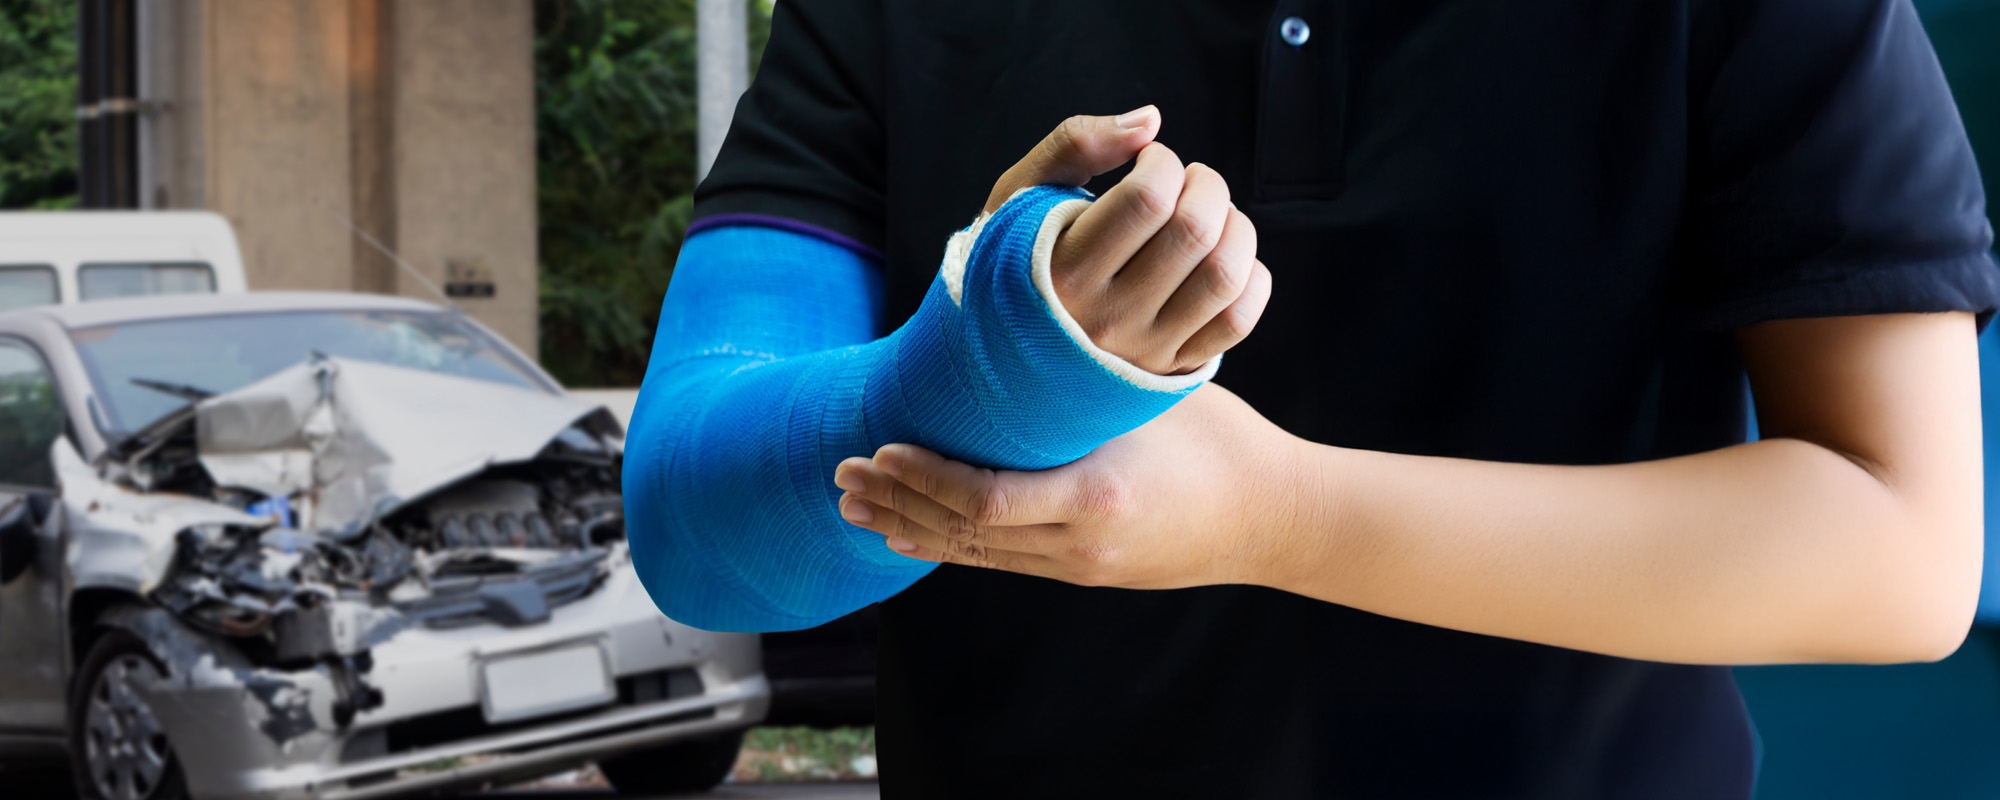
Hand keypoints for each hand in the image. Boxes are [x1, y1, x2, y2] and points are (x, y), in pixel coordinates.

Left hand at [831, 385, 1304, 588]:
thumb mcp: (1144, 400)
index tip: (880, 450)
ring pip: (974, 554)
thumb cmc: (1216, 439)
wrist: (1272, 516)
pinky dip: (949, 545)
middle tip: (840, 477)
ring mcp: (1078, 566)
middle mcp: (1077, 544)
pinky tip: (911, 537)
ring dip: (910, 527)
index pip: (983, 499)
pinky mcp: (1082, 572)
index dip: (923, 479)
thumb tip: (1009, 342)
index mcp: (1093, 497)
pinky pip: (1000, 562)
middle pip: (962, 533)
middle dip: (896, 504)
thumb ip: (1077, 387)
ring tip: (857, 507)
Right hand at [983, 107, 1273, 375]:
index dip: (1163, 161)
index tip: (1149, 162)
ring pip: (1224, 275)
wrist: (1007, 355)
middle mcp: (1107, 317)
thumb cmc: (1017, 259)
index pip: (1148, 197)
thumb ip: (1075, 144)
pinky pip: (1238, 322)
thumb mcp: (1020, 195)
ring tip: (1210, 217)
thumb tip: (1152, 120)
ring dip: (1235, 228)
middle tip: (1187, 182)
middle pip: (1194, 231)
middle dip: (1206, 185)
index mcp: (1064, 270)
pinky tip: (1224, 258)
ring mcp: (1144, 349)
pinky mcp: (1172, 368)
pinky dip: (1251, 278)